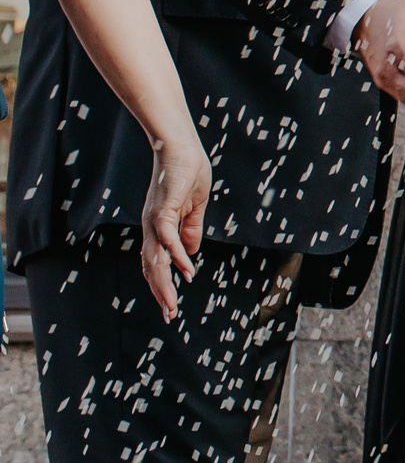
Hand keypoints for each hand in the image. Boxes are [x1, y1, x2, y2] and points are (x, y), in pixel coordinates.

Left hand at [138, 128, 209, 322]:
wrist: (180, 146)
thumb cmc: (189, 171)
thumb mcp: (195, 206)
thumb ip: (192, 229)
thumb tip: (190, 255)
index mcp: (158, 228)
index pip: (158, 262)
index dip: (163, 284)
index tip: (170, 306)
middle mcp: (151, 228)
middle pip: (153, 267)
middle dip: (161, 293)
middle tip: (169, 316)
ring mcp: (154, 220)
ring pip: (156, 259)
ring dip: (164, 283)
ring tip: (172, 304)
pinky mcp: (162, 210)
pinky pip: (168, 238)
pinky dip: (176, 256)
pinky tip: (187, 270)